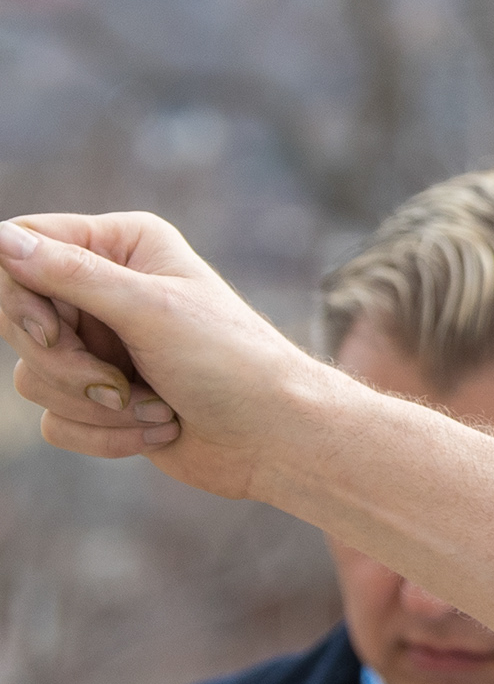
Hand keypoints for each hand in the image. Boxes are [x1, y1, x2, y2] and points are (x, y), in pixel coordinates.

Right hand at [2, 211, 331, 501]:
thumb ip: (71, 275)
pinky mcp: (100, 399)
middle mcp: (104, 289)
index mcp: (122, 245)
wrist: (277, 439)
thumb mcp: (150, 310)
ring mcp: (100, 346)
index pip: (22, 247)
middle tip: (118, 384)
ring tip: (158, 408)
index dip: (18, 295)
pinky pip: (55, 420)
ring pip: (33, 376)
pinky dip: (104, 434)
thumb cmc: (230, 362)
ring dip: (95, 406)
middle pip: (16, 318)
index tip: (51, 332)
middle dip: (66, 365)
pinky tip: (161, 429)